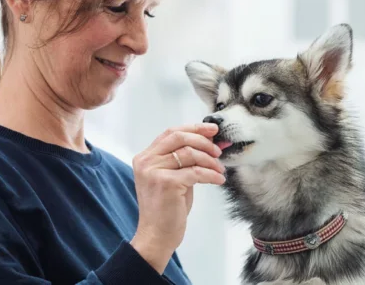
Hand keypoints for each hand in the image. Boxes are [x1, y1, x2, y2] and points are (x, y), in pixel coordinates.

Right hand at [130, 122, 225, 272]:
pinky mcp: (166, 183)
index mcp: (145, 157)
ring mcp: (154, 171)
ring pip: (190, 153)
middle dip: (203, 141)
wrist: (156, 236)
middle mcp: (146, 161)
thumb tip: (211, 143)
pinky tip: (219, 180)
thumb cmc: (166, 209)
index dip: (194, 128)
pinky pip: (196, 172)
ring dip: (210, 160)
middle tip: (218, 151)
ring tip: (219, 169)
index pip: (171, 133)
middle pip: (179, 137)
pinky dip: (211, 175)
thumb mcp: (172, 178)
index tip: (212, 130)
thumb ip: (185, 160)